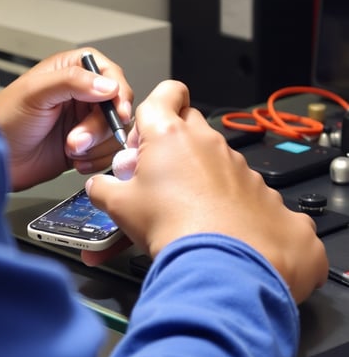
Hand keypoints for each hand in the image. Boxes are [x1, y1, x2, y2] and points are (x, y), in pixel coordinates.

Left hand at [0, 47, 132, 190]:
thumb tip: (108, 84)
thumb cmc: (3, 120)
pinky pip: (107, 153)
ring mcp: (85, 122)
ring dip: (96, 146)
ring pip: (114, 132)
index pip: (111, 73)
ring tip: (70, 149)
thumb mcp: (35, 92)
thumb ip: (72, 82)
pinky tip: (75, 160)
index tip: (117, 112)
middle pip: (116, 107)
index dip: (118, 92)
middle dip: (99, 127)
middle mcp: (82, 95)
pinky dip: (95, 160)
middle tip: (75, 139)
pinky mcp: (85, 147)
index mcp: (72, 71)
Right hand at [85, 80, 327, 303]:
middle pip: (187, 123)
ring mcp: (236, 163)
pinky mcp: (258, 188)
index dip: (155, 104)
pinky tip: (212, 222)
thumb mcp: (121, 207)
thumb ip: (103, 189)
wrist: (225, 265)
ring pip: (212, 156)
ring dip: (196, 171)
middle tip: (154, 172)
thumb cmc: (173, 228)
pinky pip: (236, 183)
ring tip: (181, 206)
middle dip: (171, 141)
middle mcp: (207, 141)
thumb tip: (98, 187)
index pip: (166, 92)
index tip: (145, 129)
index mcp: (170, 134)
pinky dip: (224, 196)